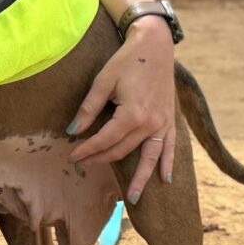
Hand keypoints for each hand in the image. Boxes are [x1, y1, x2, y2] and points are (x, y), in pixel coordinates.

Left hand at [69, 16, 178, 194]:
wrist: (155, 46)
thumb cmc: (127, 61)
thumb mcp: (103, 82)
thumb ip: (89, 109)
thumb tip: (73, 131)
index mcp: (132, 114)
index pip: (105, 140)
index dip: (87, 149)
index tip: (73, 155)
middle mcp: (150, 123)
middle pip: (122, 150)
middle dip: (102, 159)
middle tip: (85, 164)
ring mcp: (163, 123)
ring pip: (149, 157)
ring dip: (141, 179)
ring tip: (134, 198)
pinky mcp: (170, 120)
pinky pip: (170, 147)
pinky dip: (168, 163)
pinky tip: (166, 179)